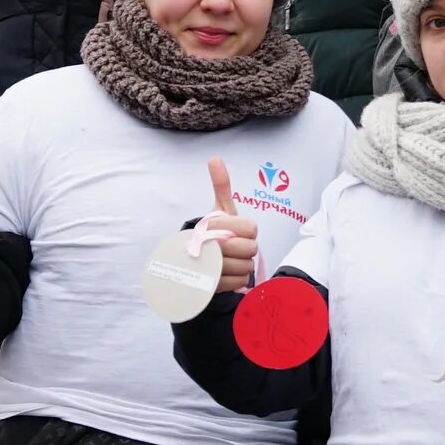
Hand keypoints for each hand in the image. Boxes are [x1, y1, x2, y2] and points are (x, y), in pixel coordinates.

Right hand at [201, 157, 261, 297]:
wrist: (192, 260)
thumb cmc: (213, 231)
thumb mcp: (219, 209)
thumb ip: (220, 185)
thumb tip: (214, 158)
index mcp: (213, 225)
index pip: (251, 229)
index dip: (246, 230)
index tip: (234, 231)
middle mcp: (210, 246)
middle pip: (251, 249)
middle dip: (244, 248)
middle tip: (232, 246)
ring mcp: (210, 268)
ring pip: (246, 267)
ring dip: (240, 264)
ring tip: (228, 259)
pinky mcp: (211, 286)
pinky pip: (238, 282)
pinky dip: (235, 279)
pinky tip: (225, 272)